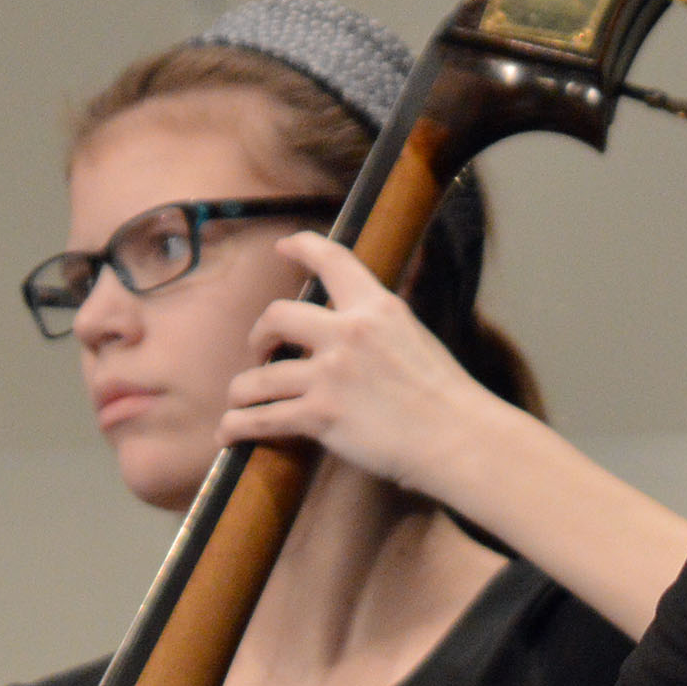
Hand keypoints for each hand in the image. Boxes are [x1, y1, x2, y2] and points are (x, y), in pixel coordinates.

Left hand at [218, 230, 494, 496]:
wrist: (457, 438)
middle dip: (260, 334)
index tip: (284, 247)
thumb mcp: (415, 339)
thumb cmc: (444, 397)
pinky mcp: (320, 415)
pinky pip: (260, 419)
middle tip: (262, 352)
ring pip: (257, 377)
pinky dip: (237, 427)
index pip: (334, 261)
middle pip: (276, 316)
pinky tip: (230, 432)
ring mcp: (331, 374)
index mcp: (378, 308)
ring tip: (243, 400)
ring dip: (243, 390)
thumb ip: (379, 329)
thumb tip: (349, 331)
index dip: (303, 247)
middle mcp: (350, 332)